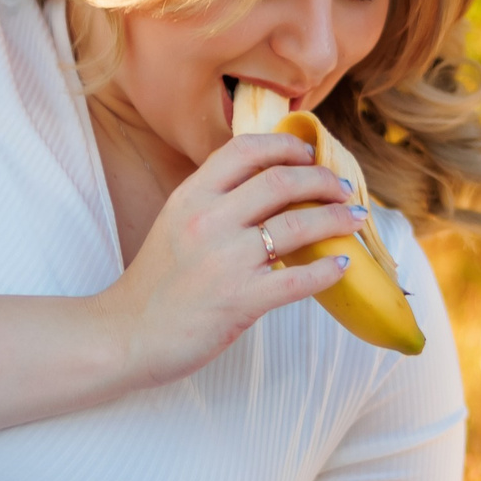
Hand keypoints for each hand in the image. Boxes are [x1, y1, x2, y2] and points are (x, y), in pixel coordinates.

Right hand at [97, 132, 368, 386]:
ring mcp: (225, 260)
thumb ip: (214, 202)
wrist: (126, 335)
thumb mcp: (175, 224)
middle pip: (281, 181)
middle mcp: (208, 220)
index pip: (245, 150)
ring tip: (354, 219)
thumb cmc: (156, 283)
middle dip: (323, 181)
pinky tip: (342, 266)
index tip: (309, 153)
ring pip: (298, 226)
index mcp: (191, 196)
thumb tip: (268, 186)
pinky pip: (298, 280)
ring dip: (336, 219)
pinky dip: (327, 270)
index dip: (286, 145)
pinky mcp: (240, 300)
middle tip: (343, 189)